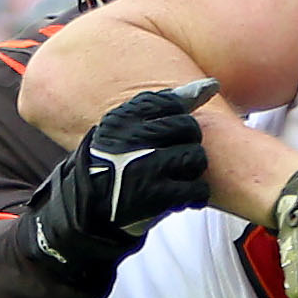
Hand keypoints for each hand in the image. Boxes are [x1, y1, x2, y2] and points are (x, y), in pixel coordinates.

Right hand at [28, 79, 217, 272]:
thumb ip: (162, 108)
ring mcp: (144, 166)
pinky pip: (196, 188)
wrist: (87, 211)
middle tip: (174, 160)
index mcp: (123, 118)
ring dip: (191, 171)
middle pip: (189, 128)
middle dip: (187, 145)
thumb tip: (211, 86)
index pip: (170, 102)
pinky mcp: (155, 195)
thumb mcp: (123, 130)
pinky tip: (183, 198)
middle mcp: (133, 138)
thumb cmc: (113, 165)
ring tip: (177, 179)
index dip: (179, 117)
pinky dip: (195, 195)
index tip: (172, 133)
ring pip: (196, 157)